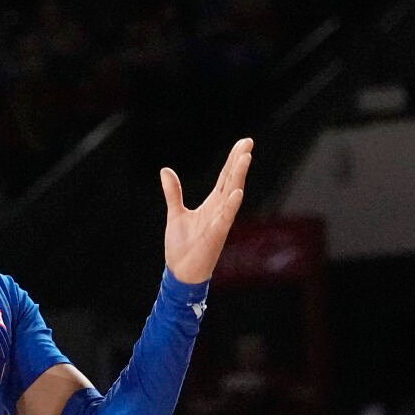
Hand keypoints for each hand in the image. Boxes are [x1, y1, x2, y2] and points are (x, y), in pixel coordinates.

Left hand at [160, 138, 252, 284]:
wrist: (181, 272)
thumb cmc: (183, 246)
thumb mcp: (175, 213)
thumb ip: (173, 193)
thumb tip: (166, 171)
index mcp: (213, 204)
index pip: (226, 177)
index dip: (233, 159)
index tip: (244, 142)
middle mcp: (220, 210)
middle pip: (232, 180)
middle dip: (240, 161)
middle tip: (248, 142)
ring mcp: (220, 222)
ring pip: (232, 195)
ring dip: (238, 177)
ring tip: (245, 158)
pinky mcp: (216, 235)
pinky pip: (225, 218)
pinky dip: (230, 205)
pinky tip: (236, 192)